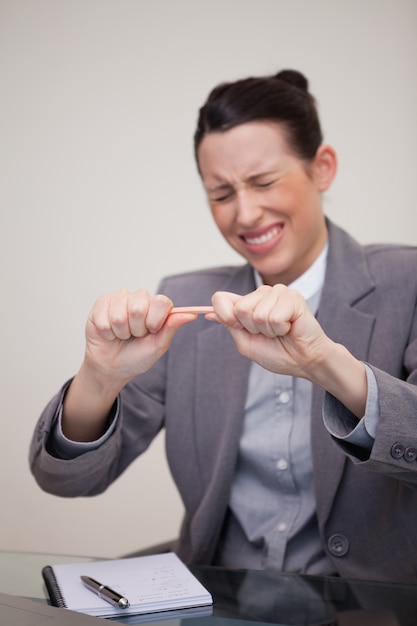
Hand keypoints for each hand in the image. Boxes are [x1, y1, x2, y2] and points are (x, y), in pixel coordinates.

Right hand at [84, 289, 196, 385]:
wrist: (112, 367)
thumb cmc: (137, 356)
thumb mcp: (158, 346)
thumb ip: (172, 328)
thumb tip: (191, 315)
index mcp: (157, 306)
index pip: (162, 302)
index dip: (155, 321)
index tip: (151, 331)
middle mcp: (139, 298)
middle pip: (139, 308)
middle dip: (136, 329)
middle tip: (134, 335)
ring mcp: (120, 298)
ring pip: (120, 314)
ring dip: (120, 332)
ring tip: (121, 334)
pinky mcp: (101, 303)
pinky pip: (104, 317)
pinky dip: (106, 331)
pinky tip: (109, 333)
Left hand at [210, 285, 327, 377]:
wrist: (304, 361)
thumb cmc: (278, 353)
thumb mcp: (246, 342)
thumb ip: (229, 325)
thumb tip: (207, 313)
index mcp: (248, 303)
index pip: (220, 298)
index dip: (224, 314)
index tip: (239, 328)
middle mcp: (261, 294)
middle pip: (240, 308)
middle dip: (253, 328)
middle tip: (270, 333)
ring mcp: (277, 292)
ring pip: (257, 313)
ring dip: (269, 330)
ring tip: (281, 331)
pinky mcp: (292, 296)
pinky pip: (274, 316)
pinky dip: (281, 328)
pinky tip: (290, 327)